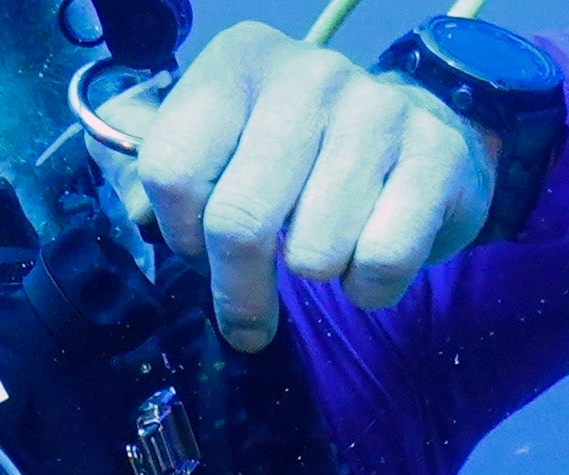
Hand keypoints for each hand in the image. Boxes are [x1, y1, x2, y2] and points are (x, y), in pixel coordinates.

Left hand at [118, 22, 497, 353]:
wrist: (426, 135)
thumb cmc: (305, 155)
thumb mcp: (223, 143)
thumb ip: (156, 167)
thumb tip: (133, 208)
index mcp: (239, 62)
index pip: (170, 171)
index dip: (181, 233)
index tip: (201, 249)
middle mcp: (307, 72)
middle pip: (239, 221)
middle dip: (240, 291)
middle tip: (249, 318)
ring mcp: (376, 109)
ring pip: (314, 253)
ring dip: (316, 278)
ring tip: (325, 252)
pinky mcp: (434, 156)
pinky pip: (381, 263)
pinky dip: (369, 289)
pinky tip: (366, 262)